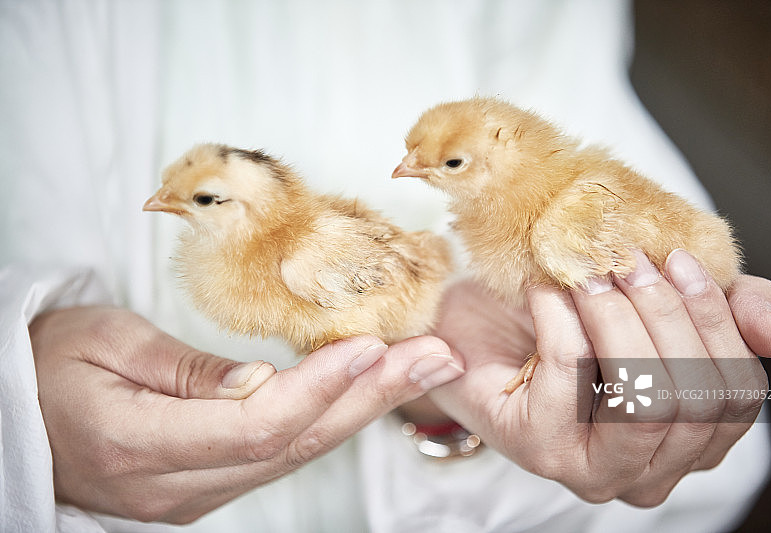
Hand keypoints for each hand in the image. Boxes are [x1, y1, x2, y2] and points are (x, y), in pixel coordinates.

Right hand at [30, 306, 463, 522]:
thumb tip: (265, 382)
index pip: (256, 424)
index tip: (374, 345)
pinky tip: (366, 389)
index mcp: (139, 444)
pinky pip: (280, 453)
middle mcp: (175, 484)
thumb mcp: (106, 344)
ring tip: (419, 366)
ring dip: (363, 406)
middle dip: (373, 396)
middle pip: (295, 443)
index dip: (321, 385)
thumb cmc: (48, 365)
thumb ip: (188, 370)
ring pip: (297, 452)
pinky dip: (330, 417)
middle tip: (434, 356)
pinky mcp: (205, 483)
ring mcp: (193, 493)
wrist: (15, 414)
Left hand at [429, 250, 770, 506]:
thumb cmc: (565, 317)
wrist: (474, 329)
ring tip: (589, 270)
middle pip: (692, 399)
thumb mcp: (655, 300)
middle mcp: (648, 470)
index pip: (735, 395)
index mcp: (688, 441)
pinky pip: (572, 372)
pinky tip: (545, 290)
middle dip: (664, 315)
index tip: (680, 258)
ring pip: (643, 399)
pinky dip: (562, 316)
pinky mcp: (540, 450)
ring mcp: (595, 469)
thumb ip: (727, 311)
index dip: (718, 323)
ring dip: (618, 317)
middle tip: (626, 257)